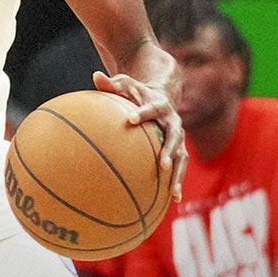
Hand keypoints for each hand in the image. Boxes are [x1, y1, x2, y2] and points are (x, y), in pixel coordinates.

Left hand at [93, 71, 187, 200]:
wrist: (161, 95)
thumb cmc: (135, 91)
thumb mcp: (124, 84)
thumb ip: (110, 84)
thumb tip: (95, 76)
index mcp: (159, 104)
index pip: (151, 108)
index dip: (142, 113)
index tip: (130, 119)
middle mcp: (173, 121)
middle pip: (174, 136)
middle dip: (169, 149)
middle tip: (162, 163)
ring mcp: (178, 137)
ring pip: (182, 156)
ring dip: (178, 174)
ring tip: (174, 193)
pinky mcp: (179, 149)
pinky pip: (180, 166)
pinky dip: (177, 181)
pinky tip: (173, 200)